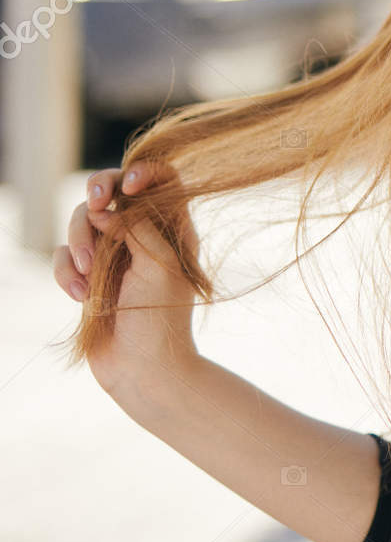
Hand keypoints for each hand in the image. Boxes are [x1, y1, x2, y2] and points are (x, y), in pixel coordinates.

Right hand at [53, 160, 200, 397]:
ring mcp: (112, 255)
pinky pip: (64, 257)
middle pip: (112, 191)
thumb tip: (107, 211)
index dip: (144, 171)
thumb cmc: (161, 319)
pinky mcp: (87, 276)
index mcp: (174, 229)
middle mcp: (143, 236)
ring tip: (89, 276)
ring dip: (80, 243)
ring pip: (82, 222)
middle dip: (98, 192)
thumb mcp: (160, 266)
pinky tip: (81, 298)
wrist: (143, 370)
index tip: (128, 185)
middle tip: (94, 204)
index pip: (163, 181)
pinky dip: (66, 273)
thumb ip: (138, 229)